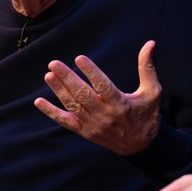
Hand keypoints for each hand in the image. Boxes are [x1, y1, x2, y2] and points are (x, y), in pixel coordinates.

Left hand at [34, 40, 160, 154]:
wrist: (141, 146)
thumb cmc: (147, 115)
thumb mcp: (152, 92)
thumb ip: (147, 68)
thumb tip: (150, 44)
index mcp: (121, 104)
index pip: (103, 86)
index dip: (91, 72)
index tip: (80, 58)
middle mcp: (105, 115)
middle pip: (83, 95)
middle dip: (67, 78)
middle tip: (54, 63)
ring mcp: (93, 125)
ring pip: (72, 106)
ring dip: (59, 91)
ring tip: (48, 75)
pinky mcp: (85, 132)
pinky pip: (65, 122)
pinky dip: (51, 113)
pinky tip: (39, 102)